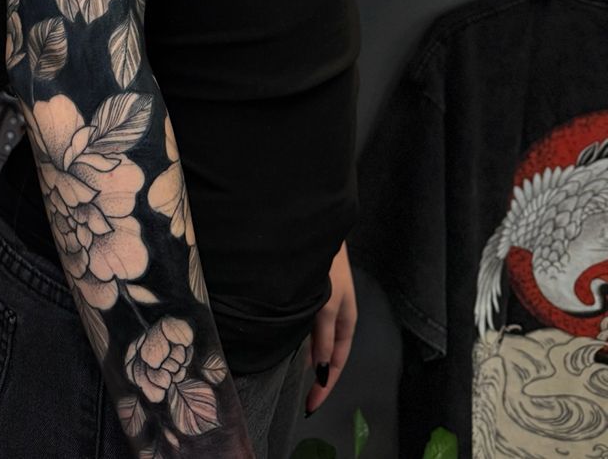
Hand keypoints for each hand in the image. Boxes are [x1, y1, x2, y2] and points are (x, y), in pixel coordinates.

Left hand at [304, 239, 356, 416]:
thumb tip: (322, 370)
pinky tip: (288, 343)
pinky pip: (308, 326)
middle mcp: (336, 315)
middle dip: (317, 376)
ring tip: (293, 377)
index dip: (326, 386)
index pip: (338, 362)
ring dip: (308, 358)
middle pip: (329, 354)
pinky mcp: (310, 294)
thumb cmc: (326, 265)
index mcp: (346, 321)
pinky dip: (301, 340)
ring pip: (317, 340)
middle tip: (301, 396)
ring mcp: (323, 304)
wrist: (316, 228)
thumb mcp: (325, 305)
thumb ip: (323, 337)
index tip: (311, 405)